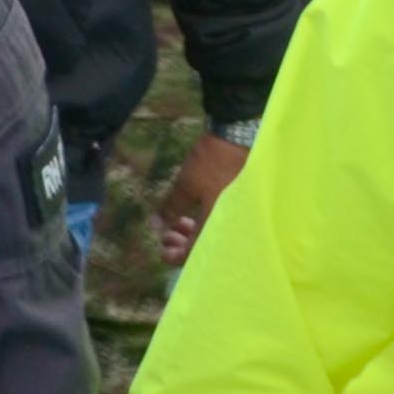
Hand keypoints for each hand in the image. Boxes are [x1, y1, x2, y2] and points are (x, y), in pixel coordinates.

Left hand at [155, 133, 247, 265]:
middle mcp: (231, 224)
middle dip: (182, 243)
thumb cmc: (212, 163)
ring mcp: (237, 213)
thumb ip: (171, 209)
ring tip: (176, 221)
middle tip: (166, 235)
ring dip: (191, 230)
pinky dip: (203, 220)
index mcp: (219, 225)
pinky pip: (219, 220)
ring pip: (212, 232)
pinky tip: (190, 214)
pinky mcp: (238, 203)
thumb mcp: (186, 185)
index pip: (197, 253)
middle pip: (205, 245)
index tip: (162, 250)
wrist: (238, 137)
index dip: (177, 256)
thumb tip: (155, 227)